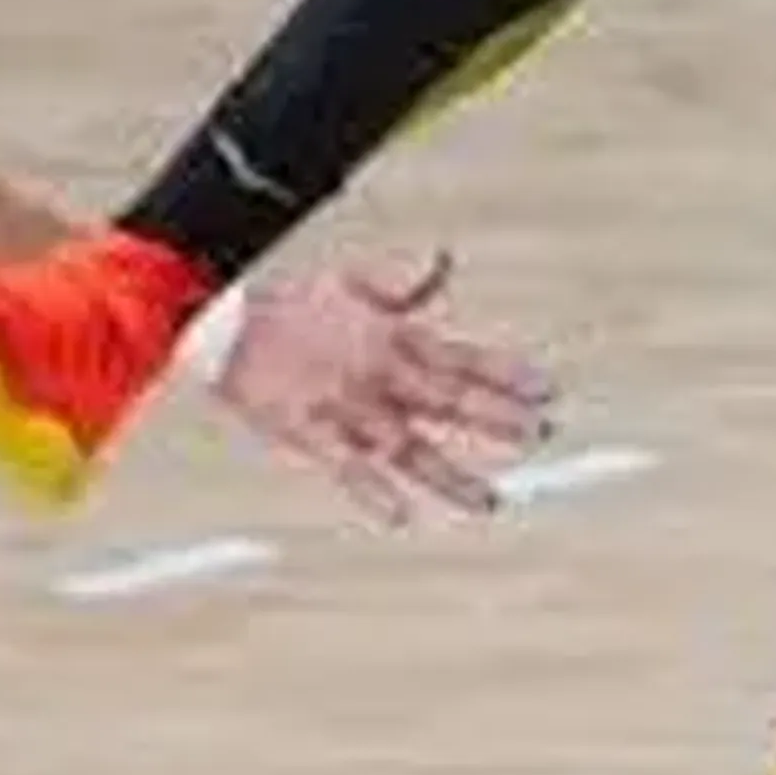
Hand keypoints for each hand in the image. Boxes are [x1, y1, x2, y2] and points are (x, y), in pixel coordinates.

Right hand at [209, 253, 555, 524]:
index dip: (507, 374)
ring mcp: (346, 406)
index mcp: (391, 336)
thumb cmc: (292, 306)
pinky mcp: (310, 433)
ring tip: (491, 501)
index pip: (463, 358)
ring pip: (408, 446)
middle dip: (497, 418)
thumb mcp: (352, 282)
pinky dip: (372, 492)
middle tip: (542, 434)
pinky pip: (346, 468)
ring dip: (450, 475)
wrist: (226, 327)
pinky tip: (400, 516)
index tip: (549, 390)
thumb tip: (445, 257)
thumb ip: (404, 281)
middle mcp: (378, 373)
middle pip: (448, 400)